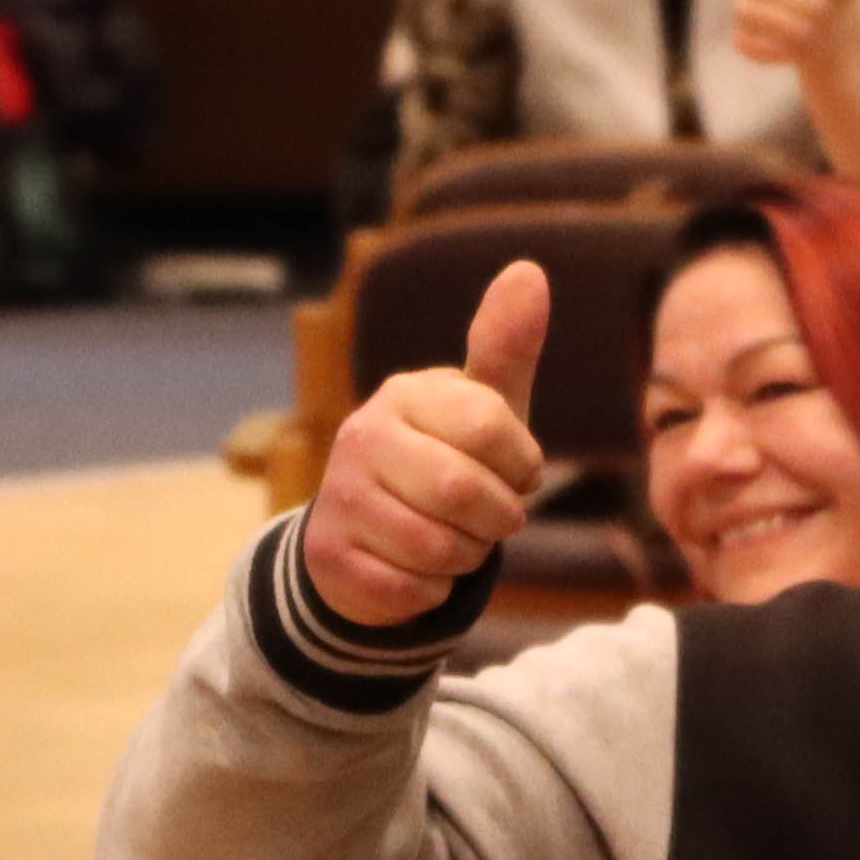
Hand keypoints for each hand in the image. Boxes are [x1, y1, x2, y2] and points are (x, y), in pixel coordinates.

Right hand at [302, 259, 553, 629]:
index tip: (515, 472)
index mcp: (405, 394)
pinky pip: (413, 590)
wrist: (370, 537)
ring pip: (438, 548)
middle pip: (464, 492)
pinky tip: (417, 570)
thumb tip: (529, 269)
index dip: (521, 464)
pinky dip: (434, 591)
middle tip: (491, 517)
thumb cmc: (446, 462)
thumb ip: (506, 347)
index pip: (491, 426)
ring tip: (454, 540)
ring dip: (466, 557)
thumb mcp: (484, 409)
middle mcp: (361, 436)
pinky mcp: (329, 557)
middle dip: (496, 518)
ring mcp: (338, 497)